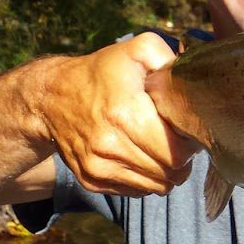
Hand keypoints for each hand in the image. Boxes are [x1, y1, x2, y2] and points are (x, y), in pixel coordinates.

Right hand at [40, 33, 198, 196]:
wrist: (52, 97)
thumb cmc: (101, 73)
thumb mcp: (136, 51)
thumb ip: (167, 58)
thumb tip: (191, 79)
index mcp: (125, 115)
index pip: (178, 153)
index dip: (190, 143)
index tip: (186, 129)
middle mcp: (110, 147)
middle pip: (170, 173)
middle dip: (182, 159)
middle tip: (178, 139)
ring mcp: (99, 168)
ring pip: (156, 188)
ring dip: (166, 171)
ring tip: (161, 147)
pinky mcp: (92, 181)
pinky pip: (136, 192)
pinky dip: (146, 178)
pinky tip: (142, 155)